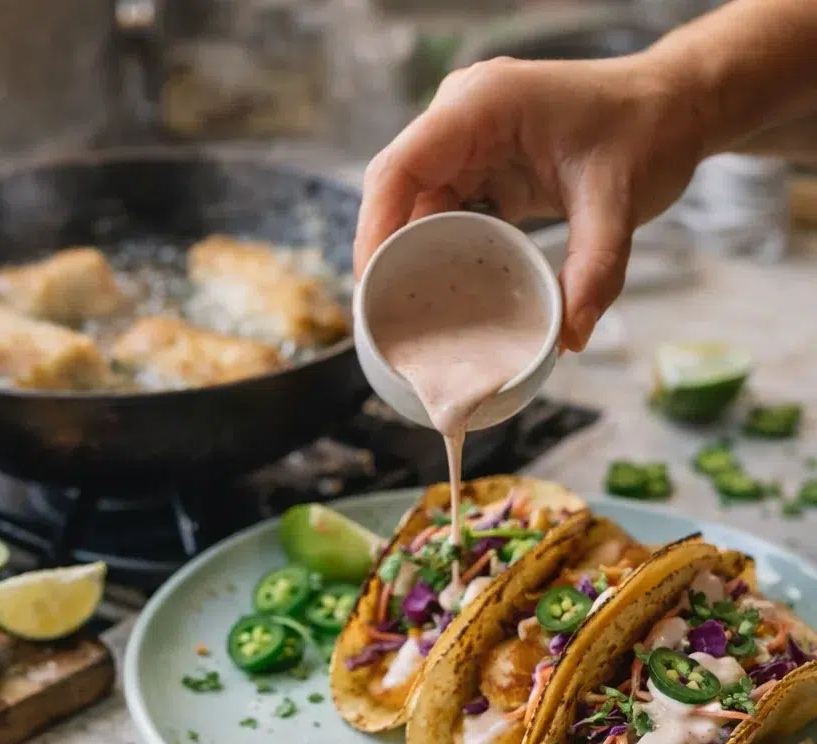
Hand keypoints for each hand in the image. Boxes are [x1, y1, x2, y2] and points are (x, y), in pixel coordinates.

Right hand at [354, 55, 705, 350]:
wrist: (673, 108)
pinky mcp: (482, 166)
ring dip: (409, 256)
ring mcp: (470, 141)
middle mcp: (464, 116)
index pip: (401, 165)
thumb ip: (595, 271)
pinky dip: (437, 251)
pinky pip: (442, 211)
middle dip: (385, 252)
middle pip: (397, 189)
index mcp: (483, 105)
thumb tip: (570, 338)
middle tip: (382, 317)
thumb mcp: (621, 202)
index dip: (375, 227)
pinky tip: (438, 291)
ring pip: (415, 204)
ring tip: (403, 313)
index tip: (371, 285)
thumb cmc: (647, 131)